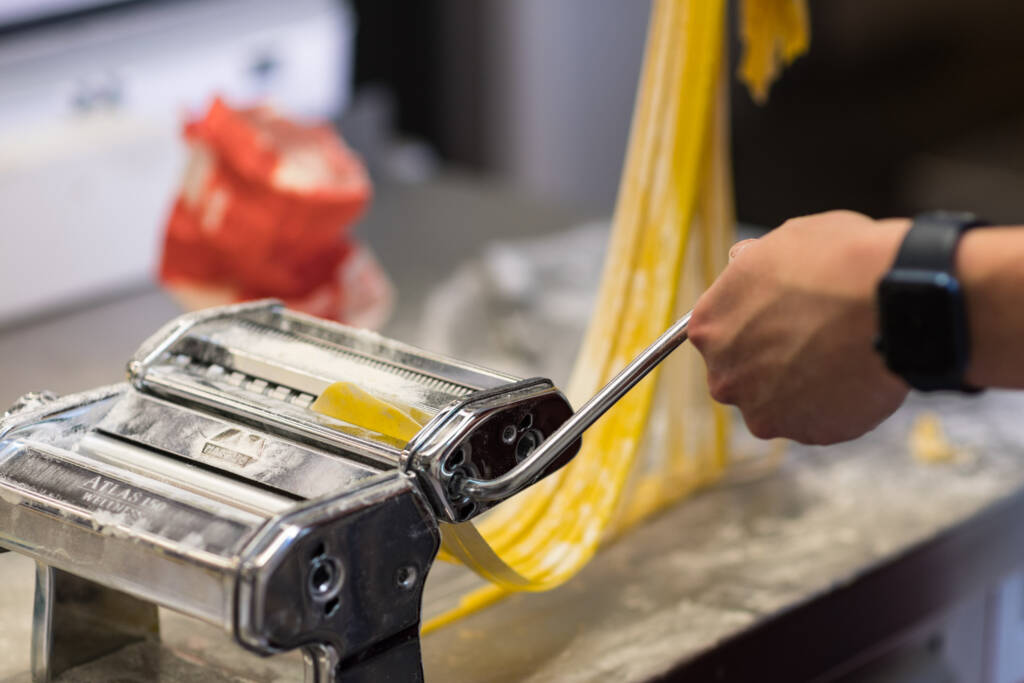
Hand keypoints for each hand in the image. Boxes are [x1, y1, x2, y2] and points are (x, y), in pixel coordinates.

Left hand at [688, 211, 910, 444]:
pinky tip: (853, 377)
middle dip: (770, 360)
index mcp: (709, 326)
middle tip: (811, 338)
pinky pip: (814, 421)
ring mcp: (762, 409)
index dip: (752, 322)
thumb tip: (742, 262)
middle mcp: (724, 375)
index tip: (777, 318)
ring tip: (837, 356)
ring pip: (775, 401)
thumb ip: (752, 262)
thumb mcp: (782, 239)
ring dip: (799, 386)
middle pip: (741, 372)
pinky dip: (832, 405)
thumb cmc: (840, 262)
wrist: (893, 300)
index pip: (719, 331)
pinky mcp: (804, 433)